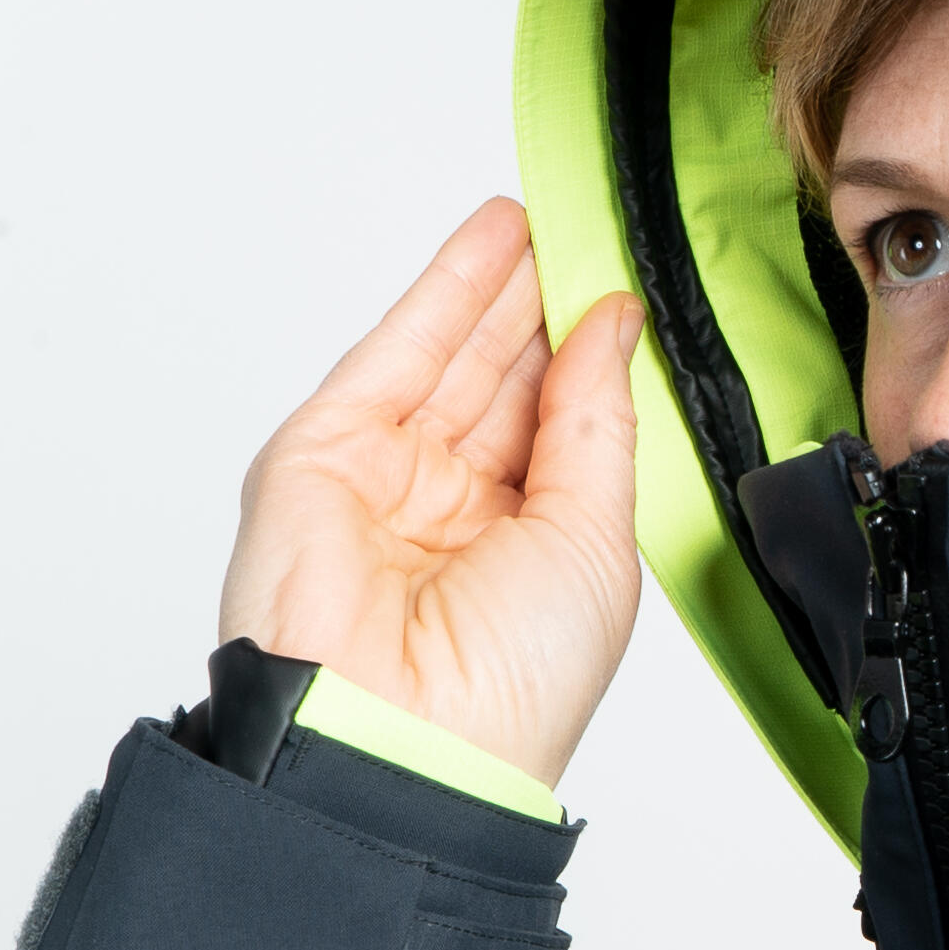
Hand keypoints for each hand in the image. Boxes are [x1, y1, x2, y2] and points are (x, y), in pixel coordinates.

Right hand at [217, 199, 643, 785]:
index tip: (624, 290)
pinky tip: (492, 239)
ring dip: (499, 284)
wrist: (405, 735)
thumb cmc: (510, 683)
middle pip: (504, 384)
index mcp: (529, 552)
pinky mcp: (324, 452)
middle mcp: (455, 516)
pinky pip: (395, 354)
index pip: (561, 431)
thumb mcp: (597, 538)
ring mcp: (386, 480)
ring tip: (546, 214)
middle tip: (586, 228)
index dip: (589, 359)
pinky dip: (445, 292)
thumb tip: (612, 324)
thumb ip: (597, 419)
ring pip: (452, 359)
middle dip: (543, 308)